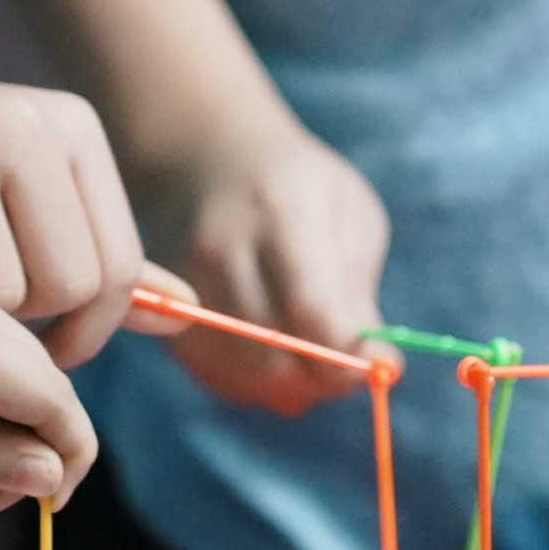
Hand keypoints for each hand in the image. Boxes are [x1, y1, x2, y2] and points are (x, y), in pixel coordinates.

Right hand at [0, 51, 142, 363]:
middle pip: (72, 287)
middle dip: (20, 319)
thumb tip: (183, 311)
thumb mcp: (17, 192)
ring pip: (12, 292)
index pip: (120, 268)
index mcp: (73, 129)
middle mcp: (33, 124)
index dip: (82, 328)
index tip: (36, 342)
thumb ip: (91, 249)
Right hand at [160, 121, 390, 414]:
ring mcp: (183, 284)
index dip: (351, 356)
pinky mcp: (166, 316)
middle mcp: (221, 250)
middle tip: (350, 367)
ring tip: (317, 357)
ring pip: (247, 379)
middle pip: (275, 357)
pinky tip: (278, 355)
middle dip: (324, 380)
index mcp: (280, 211)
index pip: (312, 309)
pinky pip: (221, 381)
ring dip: (294, 388)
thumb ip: (359, 289)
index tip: (382, 366)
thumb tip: (376, 363)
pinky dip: (259, 385)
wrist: (207, 161)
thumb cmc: (300, 188)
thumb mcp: (350, 215)